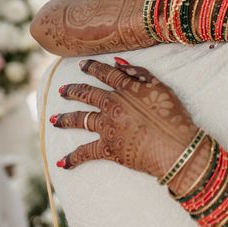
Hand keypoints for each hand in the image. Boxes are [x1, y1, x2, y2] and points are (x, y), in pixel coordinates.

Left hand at [52, 58, 203, 187]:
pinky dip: (72, 158)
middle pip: (86, 94)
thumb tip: (118, 63)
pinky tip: (62, 163)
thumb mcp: (161, 87)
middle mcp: (112, 104)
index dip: (91, 68)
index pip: (104, 73)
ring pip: (80, 119)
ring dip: (65, 119)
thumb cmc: (173, 116)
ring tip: (54, 120)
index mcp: (125, 87)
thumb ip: (140, 74)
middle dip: (72, 91)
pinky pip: (85, 152)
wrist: (173, 146)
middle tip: (61, 90)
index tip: (82, 65)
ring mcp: (107, 126)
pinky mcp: (106, 148)